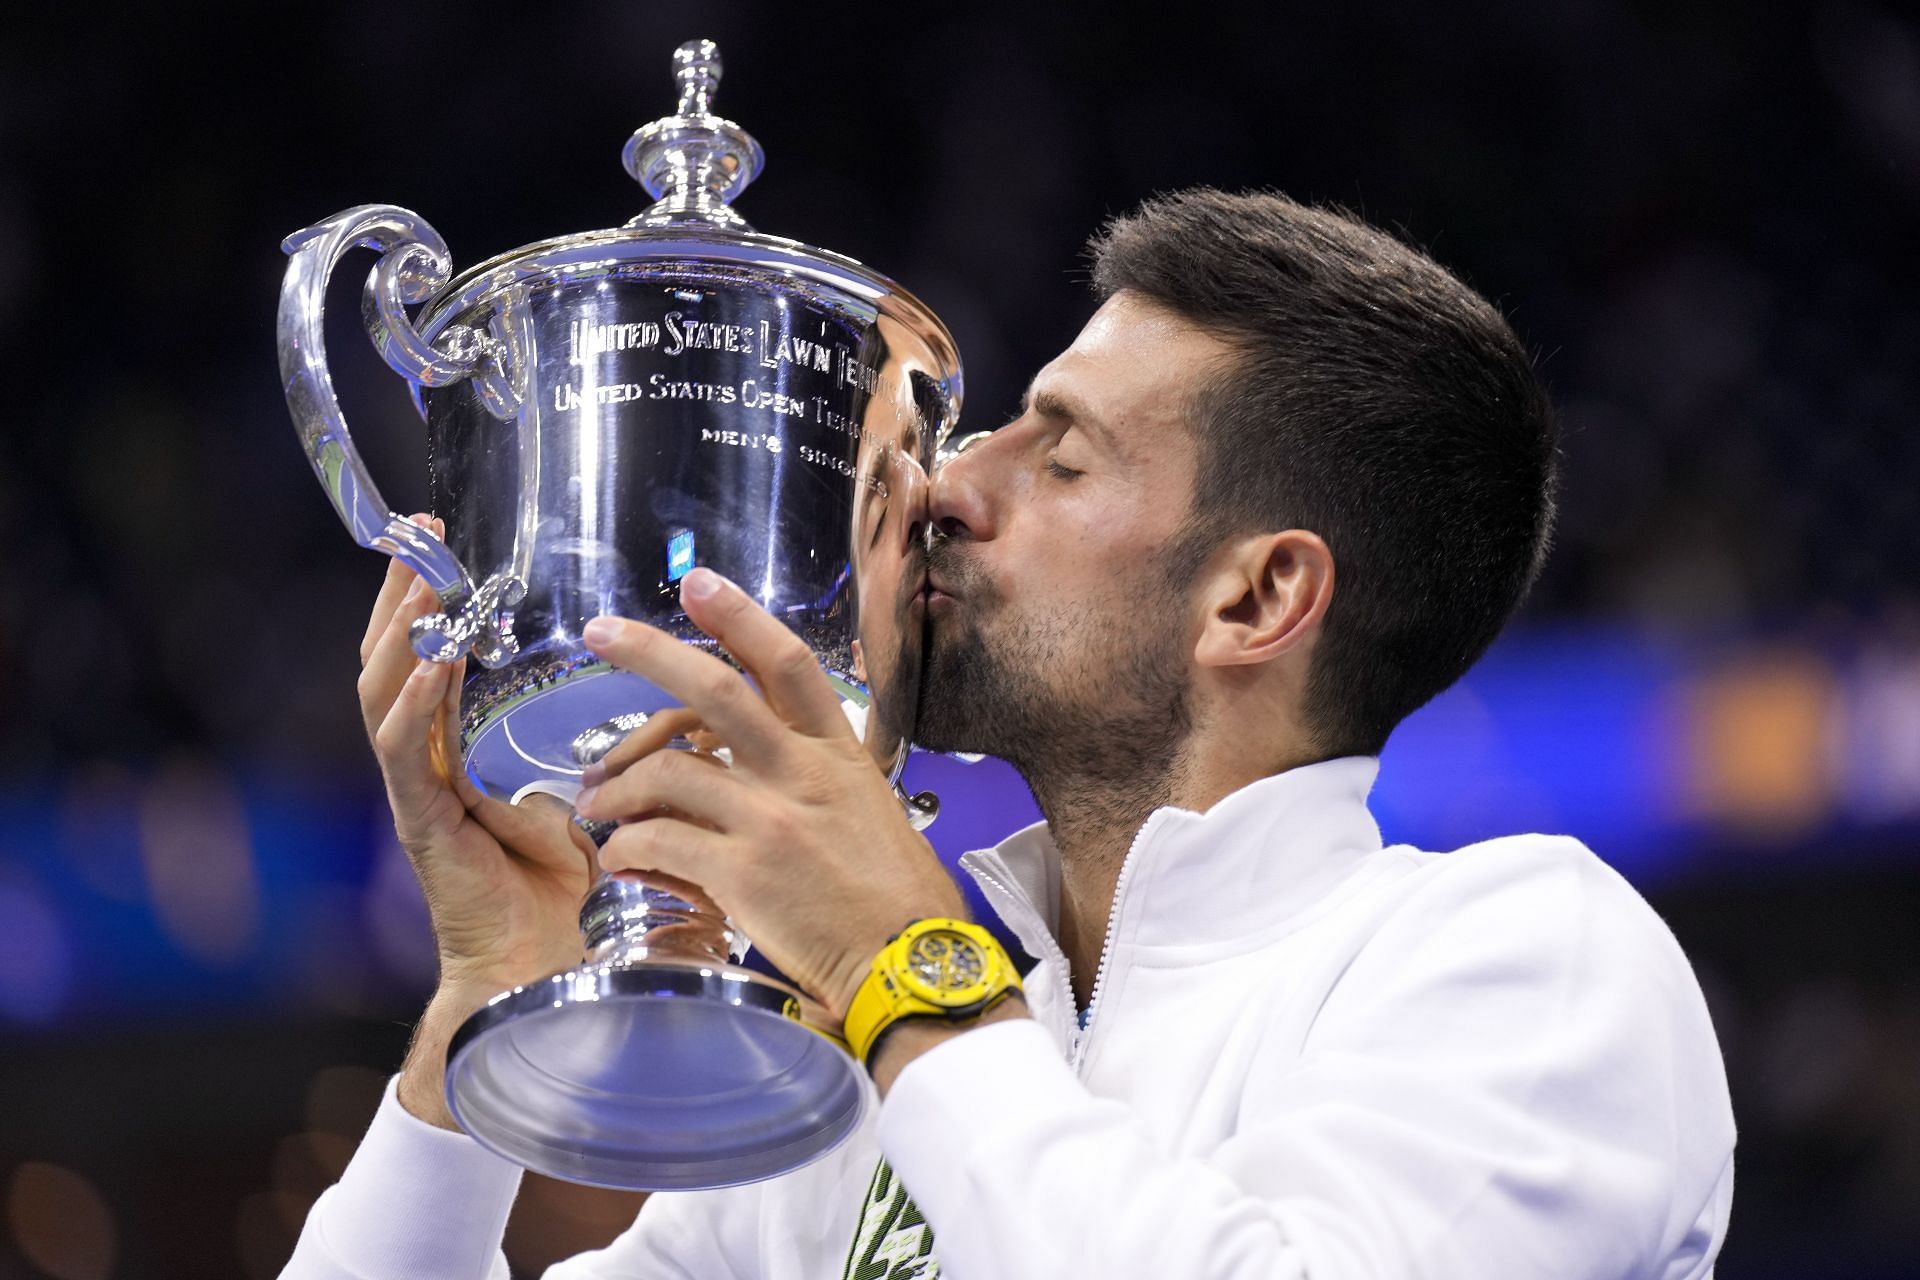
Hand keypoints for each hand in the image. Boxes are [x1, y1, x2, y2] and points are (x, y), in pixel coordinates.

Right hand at [358, 517, 594, 1004]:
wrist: (550, 975)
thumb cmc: (577, 901)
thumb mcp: (598, 810)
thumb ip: (613, 763)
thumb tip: (659, 723)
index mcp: (459, 760)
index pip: (430, 664)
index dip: (432, 606)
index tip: (442, 544)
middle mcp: (429, 769)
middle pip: (394, 664)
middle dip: (403, 597)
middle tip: (417, 533)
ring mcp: (419, 795)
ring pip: (386, 696)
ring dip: (401, 632)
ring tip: (416, 579)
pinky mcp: (423, 825)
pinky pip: (407, 753)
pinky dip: (417, 704)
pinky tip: (431, 664)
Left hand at [575, 567, 966, 1022]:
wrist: (911, 962)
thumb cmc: (898, 899)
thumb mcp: (869, 812)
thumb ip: (816, 781)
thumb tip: (762, 773)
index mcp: (838, 753)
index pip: (786, 663)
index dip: (739, 616)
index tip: (699, 584)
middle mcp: (801, 772)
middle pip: (713, 690)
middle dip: (648, 652)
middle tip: (598, 632)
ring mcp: (770, 819)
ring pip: (668, 771)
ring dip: (618, 785)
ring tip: (597, 804)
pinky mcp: (741, 872)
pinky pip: (658, 840)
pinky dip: (627, 845)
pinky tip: (619, 858)